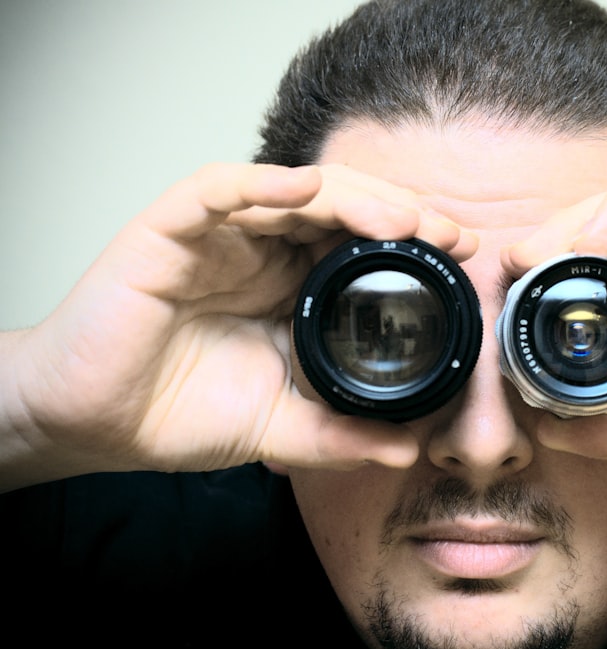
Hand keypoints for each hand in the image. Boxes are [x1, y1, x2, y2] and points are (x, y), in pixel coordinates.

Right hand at [2, 162, 475, 489]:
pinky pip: (215, 192)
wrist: (95, 426)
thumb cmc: (178, 413)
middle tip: (448, 231)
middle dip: (398, 213)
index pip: (360, 246)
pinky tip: (301, 191)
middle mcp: (261, 253)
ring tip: (399, 218)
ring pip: (291, 191)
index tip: (459, 256)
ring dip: (351, 196)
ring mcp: (217, 238)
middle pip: (339, 208)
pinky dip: (258, 186)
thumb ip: (341, 437)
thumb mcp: (279, 429)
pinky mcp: (167, 234)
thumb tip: (408, 450)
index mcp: (291, 288)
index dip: (412, 243)